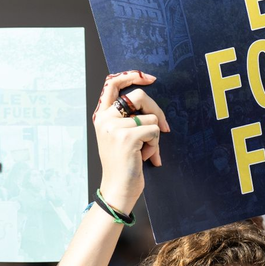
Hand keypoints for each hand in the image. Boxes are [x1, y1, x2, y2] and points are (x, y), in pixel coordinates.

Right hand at [91, 71, 168, 214]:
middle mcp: (105, 119)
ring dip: (154, 136)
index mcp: (101, 116)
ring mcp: (115, 127)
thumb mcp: (118, 137)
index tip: (149, 78)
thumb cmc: (122, 165)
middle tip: (163, 127)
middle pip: (138, 96)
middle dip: (157, 110)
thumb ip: (128, 118)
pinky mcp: (127, 136)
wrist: (117, 189)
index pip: (112, 84)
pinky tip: (145, 157)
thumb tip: (152, 107)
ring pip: (150, 117)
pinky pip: (154, 130)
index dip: (131, 76)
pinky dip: (155, 145)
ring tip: (144, 151)